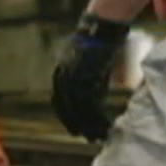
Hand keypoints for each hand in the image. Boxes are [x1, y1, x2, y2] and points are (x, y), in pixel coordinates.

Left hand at [50, 14, 129, 141]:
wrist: (102, 28)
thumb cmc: (99, 43)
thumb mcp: (89, 63)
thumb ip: (88, 78)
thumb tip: (98, 91)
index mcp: (61, 73)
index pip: (59, 101)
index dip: (66, 117)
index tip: (73, 129)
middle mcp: (65, 77)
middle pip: (68, 108)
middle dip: (76, 124)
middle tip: (86, 137)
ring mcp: (76, 79)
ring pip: (80, 110)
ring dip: (90, 125)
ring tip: (97, 136)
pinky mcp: (90, 79)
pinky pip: (92, 105)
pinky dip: (99, 118)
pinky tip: (105, 126)